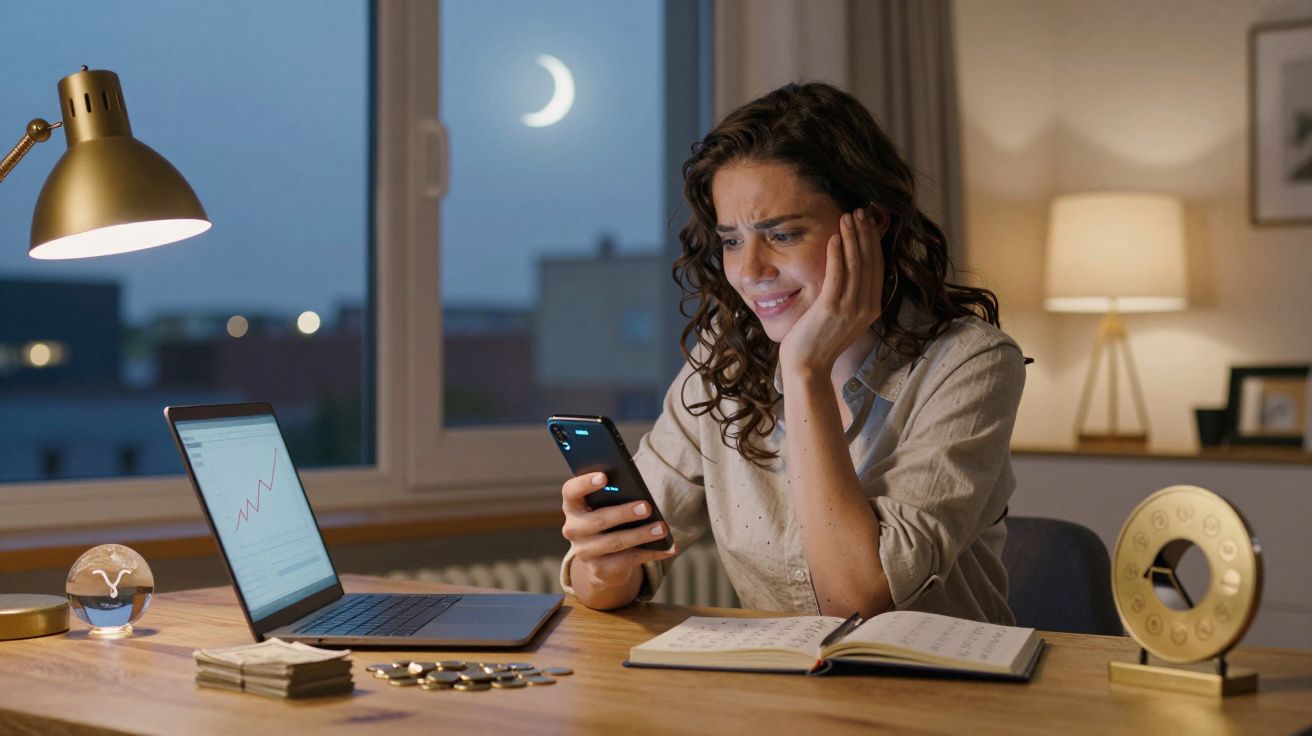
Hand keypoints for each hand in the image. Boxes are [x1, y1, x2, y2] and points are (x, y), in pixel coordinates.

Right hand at [560, 472, 676, 590]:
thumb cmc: (609, 521)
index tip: (605, 477)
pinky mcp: (599, 569)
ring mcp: (584, 551)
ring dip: (641, 535)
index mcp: (573, 506)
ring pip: (615, 542)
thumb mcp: (606, 507)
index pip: (571, 491)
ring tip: (662, 528)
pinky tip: (668, 548)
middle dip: (624, 513)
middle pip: (598, 519)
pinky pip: (628, 560)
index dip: (585, 483)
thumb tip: (641, 496)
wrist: (602, 559)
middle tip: (646, 507)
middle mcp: (573, 529)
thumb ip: (614, 497)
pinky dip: (651, 553)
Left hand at [778, 207, 885, 375]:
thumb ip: (852, 299)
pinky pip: (837, 274)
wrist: (808, 368)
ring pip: (855, 264)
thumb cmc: (819, 343)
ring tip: (847, 217)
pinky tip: (834, 237)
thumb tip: (850, 274)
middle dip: (865, 233)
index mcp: (872, 309)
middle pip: (869, 261)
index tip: (868, 223)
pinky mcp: (831, 308)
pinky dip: (837, 253)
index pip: (877, 268)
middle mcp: (866, 307)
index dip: (873, 243)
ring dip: (852, 237)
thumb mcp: (844, 320)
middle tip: (859, 211)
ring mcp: (850, 308)